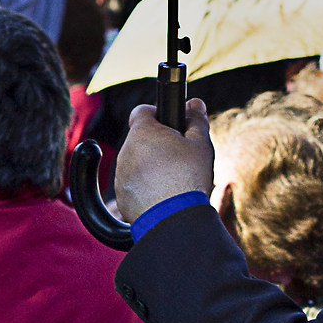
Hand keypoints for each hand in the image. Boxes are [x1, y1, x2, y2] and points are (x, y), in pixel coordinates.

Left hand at [114, 99, 215, 225]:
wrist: (174, 219)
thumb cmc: (188, 178)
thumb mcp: (201, 144)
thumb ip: (196, 120)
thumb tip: (195, 104)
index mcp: (143, 132)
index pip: (142, 111)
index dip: (157, 114)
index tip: (170, 125)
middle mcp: (127, 151)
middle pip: (141, 139)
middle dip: (157, 144)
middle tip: (179, 157)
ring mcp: (121, 175)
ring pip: (137, 162)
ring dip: (151, 166)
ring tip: (174, 180)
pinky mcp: (122, 197)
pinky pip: (134, 185)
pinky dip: (146, 188)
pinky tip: (164, 196)